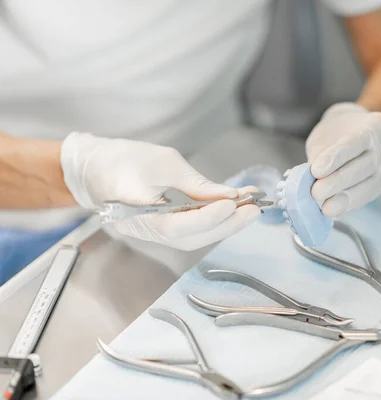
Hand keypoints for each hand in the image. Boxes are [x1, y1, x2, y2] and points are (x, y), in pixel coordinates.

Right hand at [60, 133, 259, 249]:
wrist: (96, 167)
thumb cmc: (124, 159)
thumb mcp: (163, 162)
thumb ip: (195, 184)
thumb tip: (229, 195)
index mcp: (137, 216)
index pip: (177, 226)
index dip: (207, 217)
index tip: (233, 202)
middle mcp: (148, 232)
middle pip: (192, 237)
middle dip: (227, 224)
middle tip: (254, 208)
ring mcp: (157, 232)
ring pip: (196, 237)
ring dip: (226, 224)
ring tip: (250, 207)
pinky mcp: (166, 226)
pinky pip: (193, 229)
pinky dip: (215, 220)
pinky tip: (234, 207)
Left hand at [306, 103, 380, 216]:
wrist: (363, 132)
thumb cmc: (339, 131)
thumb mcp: (327, 134)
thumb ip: (321, 153)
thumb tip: (312, 180)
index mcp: (372, 127)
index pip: (353, 144)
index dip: (334, 159)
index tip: (316, 171)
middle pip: (363, 167)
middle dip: (337, 182)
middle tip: (316, 192)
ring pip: (367, 186)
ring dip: (343, 199)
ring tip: (325, 208)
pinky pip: (366, 197)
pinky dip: (348, 205)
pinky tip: (334, 210)